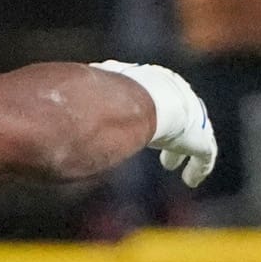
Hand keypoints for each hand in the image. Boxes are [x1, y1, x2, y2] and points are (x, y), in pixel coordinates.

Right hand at [95, 61, 218, 186]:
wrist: (143, 99)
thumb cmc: (116, 90)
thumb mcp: (99, 84)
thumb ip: (89, 90)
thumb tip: (57, 91)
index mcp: (155, 81)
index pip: (153, 94)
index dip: (146, 109)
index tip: (139, 121)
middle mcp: (178, 97)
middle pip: (173, 115)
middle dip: (165, 130)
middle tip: (157, 140)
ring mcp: (193, 118)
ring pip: (189, 136)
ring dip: (176, 151)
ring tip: (169, 165)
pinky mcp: (200, 139)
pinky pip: (203, 156)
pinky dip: (196, 168)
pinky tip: (189, 180)